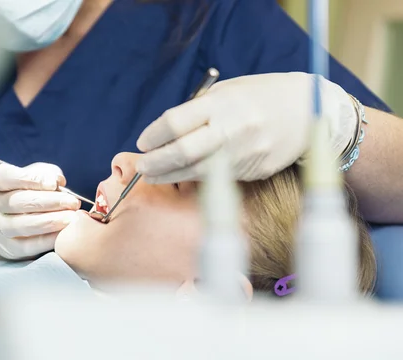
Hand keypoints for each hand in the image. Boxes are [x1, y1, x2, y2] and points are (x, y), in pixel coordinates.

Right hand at [0, 162, 80, 259]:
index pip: (7, 177)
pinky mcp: (6, 248)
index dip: (32, 179)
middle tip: (73, 202)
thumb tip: (58, 181)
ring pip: (22, 225)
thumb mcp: (32, 176)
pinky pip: (28, 246)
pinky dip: (47, 240)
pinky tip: (63, 233)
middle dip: (50, 202)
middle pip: (18, 202)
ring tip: (71, 218)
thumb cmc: (25, 192)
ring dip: (50, 221)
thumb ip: (46, 173)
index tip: (54, 183)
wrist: (6, 223)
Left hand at [136, 72, 356, 181]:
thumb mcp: (227, 91)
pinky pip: (215, 179)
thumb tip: (163, 133)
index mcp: (222, 103)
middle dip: (155, 162)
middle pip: (181, 152)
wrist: (307, 111)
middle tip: (141, 165)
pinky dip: (194, 178)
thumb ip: (197, 111)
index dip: (153, 135)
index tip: (143, 142)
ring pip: (195, 172)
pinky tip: (181, 176)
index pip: (175, 122)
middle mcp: (231, 129)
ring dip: (168, 175)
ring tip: (152, 175)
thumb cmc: (260, 96)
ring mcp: (242, 154)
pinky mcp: (251, 171)